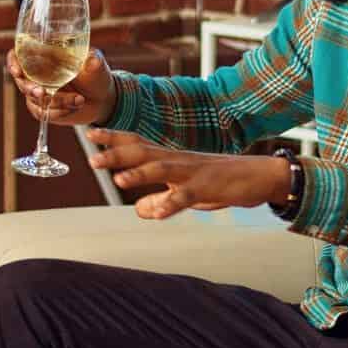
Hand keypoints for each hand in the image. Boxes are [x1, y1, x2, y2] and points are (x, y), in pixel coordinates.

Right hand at [7, 49, 115, 126]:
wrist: (102, 98)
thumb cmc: (96, 75)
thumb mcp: (97, 65)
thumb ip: (93, 61)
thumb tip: (92, 60)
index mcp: (44, 56)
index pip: (18, 55)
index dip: (13, 62)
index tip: (17, 71)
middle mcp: (36, 74)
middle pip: (21, 81)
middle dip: (30, 88)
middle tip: (44, 92)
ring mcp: (39, 93)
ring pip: (35, 100)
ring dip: (56, 102)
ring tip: (79, 100)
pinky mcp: (44, 109)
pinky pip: (43, 113)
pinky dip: (59, 112)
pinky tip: (75, 106)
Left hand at [87, 128, 289, 220]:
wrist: (257, 176)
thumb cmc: (219, 183)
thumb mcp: (186, 193)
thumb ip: (161, 199)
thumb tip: (139, 210)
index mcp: (170, 158)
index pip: (137, 143)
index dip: (114, 138)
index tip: (90, 133)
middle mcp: (177, 160)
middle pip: (142, 152)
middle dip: (116, 155)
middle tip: (92, 160)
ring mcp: (192, 173)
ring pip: (161, 169)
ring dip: (139, 174)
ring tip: (118, 181)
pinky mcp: (207, 188)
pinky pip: (186, 197)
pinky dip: (171, 204)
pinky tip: (157, 214)